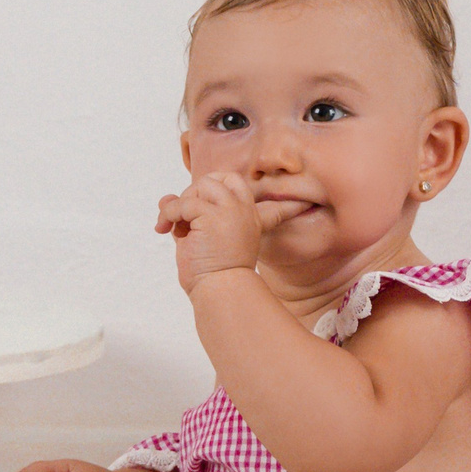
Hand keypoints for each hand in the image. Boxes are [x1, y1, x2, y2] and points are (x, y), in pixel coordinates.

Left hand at [155, 171, 291, 288]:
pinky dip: (168, 214)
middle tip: (184, 218)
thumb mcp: (203, 240)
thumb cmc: (211, 275)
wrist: (217, 292)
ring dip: (179, 204)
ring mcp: (230, 211)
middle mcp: (244, 212)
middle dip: (194, 193)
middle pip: (217, 179)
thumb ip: (189, 216)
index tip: (304, 206)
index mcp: (250, 222)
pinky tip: (166, 229)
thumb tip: (166, 197)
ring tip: (173, 228)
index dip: (287, 206)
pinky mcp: (213, 215)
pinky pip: (182, 203)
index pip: (270, 206)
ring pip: (199, 186)